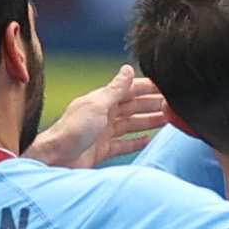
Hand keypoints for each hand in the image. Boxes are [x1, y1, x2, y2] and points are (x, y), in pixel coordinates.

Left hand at [29, 65, 167, 167]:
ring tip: (167, 121)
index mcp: (101, 101)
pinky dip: (137, 142)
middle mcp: (103, 115)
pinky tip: (149, 139)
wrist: (55, 159)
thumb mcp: (97, 106)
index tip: (165, 86)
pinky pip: (124, 143)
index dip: (146, 88)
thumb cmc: (72, 131)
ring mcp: (103, 133)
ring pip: (131, 125)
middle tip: (172, 105)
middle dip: (151, 105)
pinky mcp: (102, 150)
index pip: (129, 90)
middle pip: (132, 107)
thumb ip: (115, 89)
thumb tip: (127, 69)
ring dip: (148, 122)